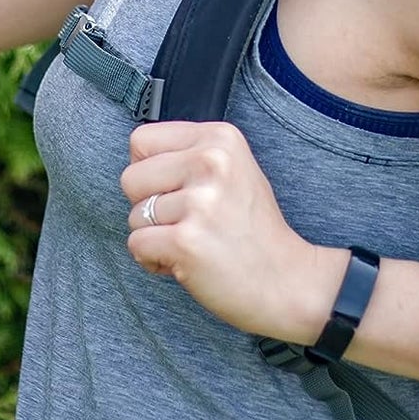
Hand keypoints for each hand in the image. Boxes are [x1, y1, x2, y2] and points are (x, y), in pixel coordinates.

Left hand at [121, 120, 343, 342]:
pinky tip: (184, 262)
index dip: (148, 171)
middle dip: (146, 206)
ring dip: (154, 236)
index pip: (141, 140)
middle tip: (185, 222)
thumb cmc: (254, 230)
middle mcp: (211, 162)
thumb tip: (137, 160)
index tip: (174, 190)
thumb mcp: (233, 170)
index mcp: (220, 138)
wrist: (288, 281)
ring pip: (133, 215)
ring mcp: (200, 201)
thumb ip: (189, 156)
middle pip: (130, 177)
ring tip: (193, 242)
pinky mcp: (186, 241)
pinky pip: (136, 245)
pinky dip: (152, 260)